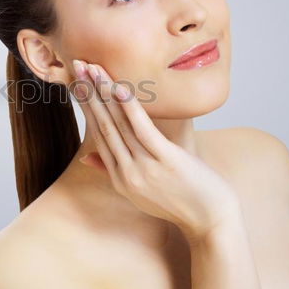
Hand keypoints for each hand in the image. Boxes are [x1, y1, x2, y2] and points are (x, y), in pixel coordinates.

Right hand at [71, 59, 240, 241]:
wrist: (211, 222)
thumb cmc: (180, 202)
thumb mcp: (141, 191)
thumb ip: (113, 171)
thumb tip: (85, 158)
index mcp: (119, 177)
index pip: (98, 134)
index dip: (87, 106)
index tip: (78, 82)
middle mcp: (126, 172)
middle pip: (103, 125)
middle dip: (89, 92)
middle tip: (77, 65)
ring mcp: (144, 168)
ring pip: (118, 124)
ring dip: (104, 93)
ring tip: (93, 68)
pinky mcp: (165, 161)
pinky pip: (143, 130)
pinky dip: (130, 108)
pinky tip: (120, 88)